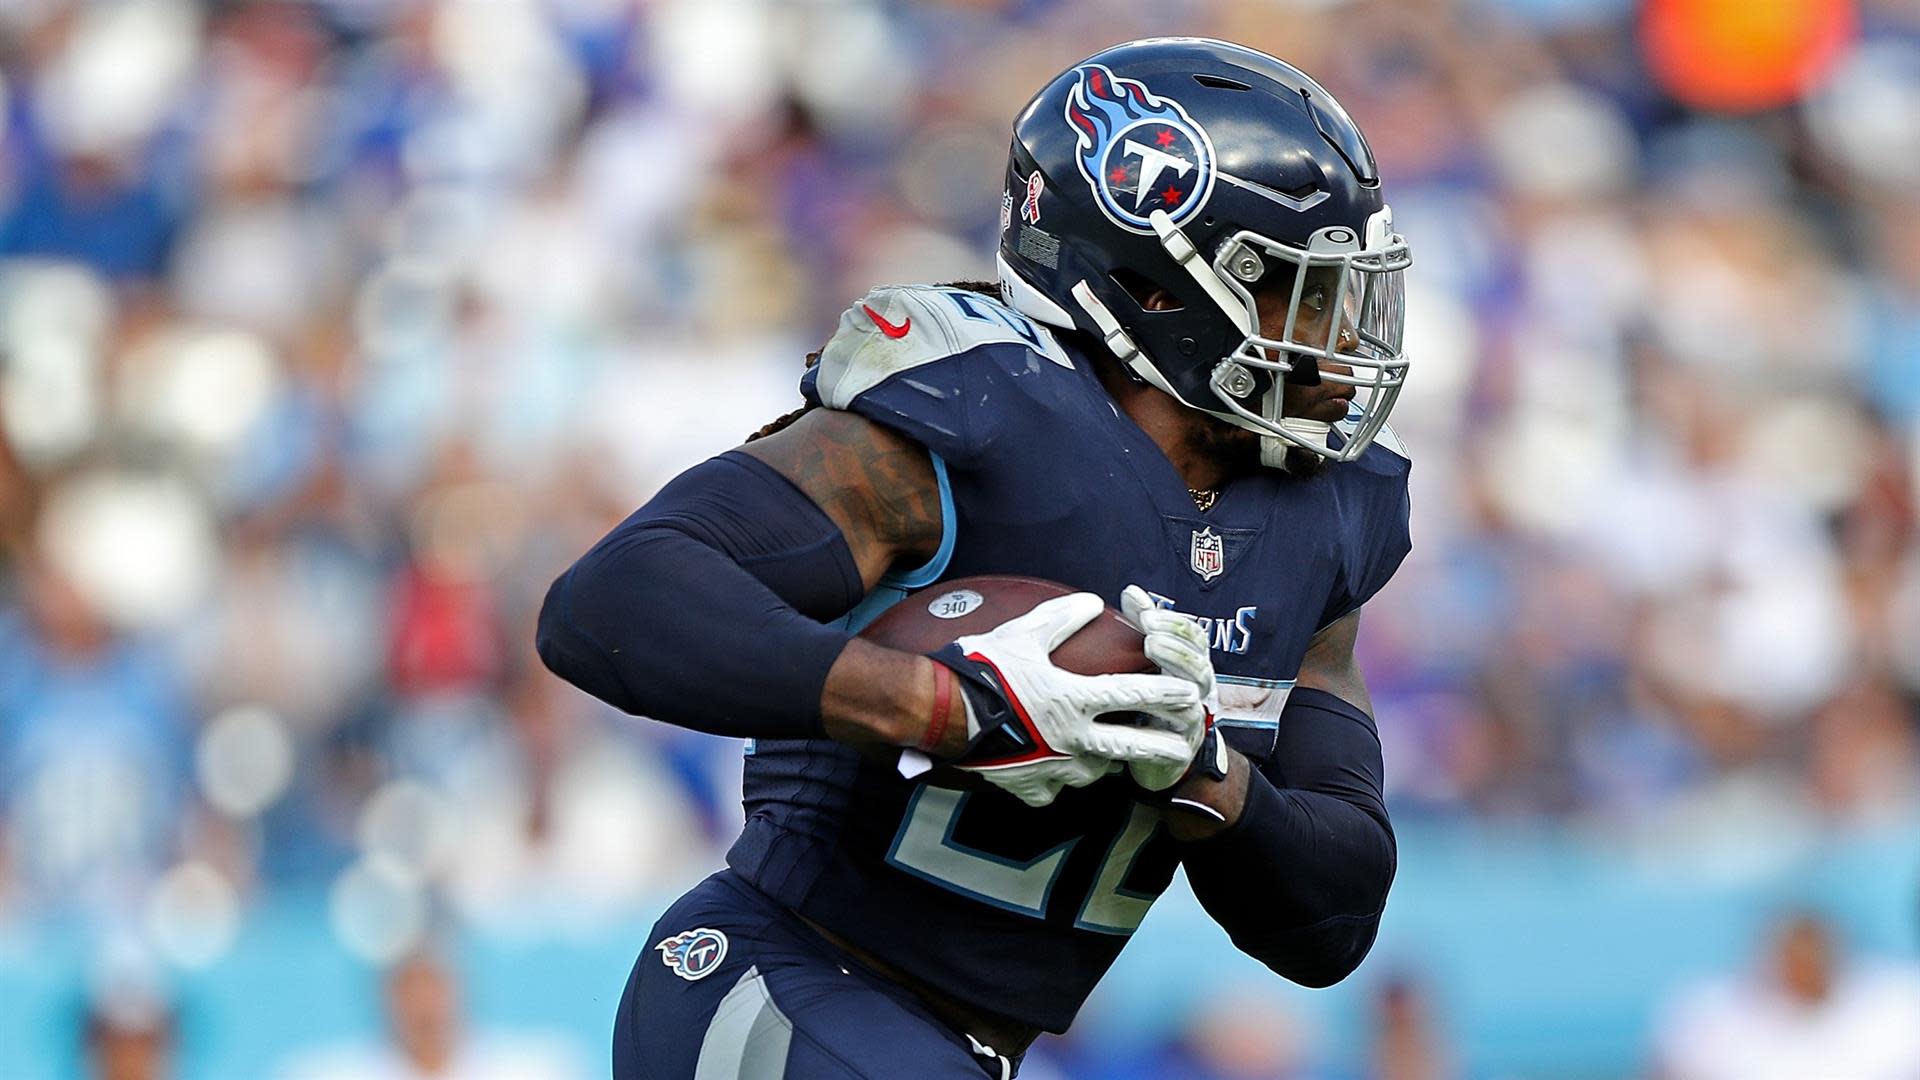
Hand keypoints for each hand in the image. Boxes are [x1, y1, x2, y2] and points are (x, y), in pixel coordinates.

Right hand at [934, 592, 1204, 806]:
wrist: (939, 713)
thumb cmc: (981, 670)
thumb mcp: (1021, 634)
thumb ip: (1061, 619)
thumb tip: (1092, 601)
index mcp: (1073, 699)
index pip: (1131, 694)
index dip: (1164, 692)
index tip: (1190, 694)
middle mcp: (1072, 739)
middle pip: (1130, 747)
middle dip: (1163, 747)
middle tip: (1184, 747)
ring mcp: (1053, 769)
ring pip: (1095, 771)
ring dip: (1105, 761)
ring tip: (1110, 753)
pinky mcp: (1031, 788)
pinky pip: (1055, 789)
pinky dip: (1058, 780)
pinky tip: (1053, 770)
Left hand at [1118, 585, 1218, 791]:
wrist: (1155, 760)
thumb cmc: (1149, 704)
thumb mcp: (1145, 664)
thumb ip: (1144, 628)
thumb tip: (1131, 591)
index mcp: (1190, 667)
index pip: (1194, 638)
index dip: (1175, 624)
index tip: (1146, 614)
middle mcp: (1197, 690)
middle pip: (1200, 663)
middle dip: (1177, 646)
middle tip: (1150, 635)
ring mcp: (1193, 718)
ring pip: (1194, 693)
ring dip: (1175, 671)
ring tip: (1151, 652)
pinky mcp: (1182, 747)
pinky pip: (1181, 728)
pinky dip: (1166, 712)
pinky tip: (1146, 702)